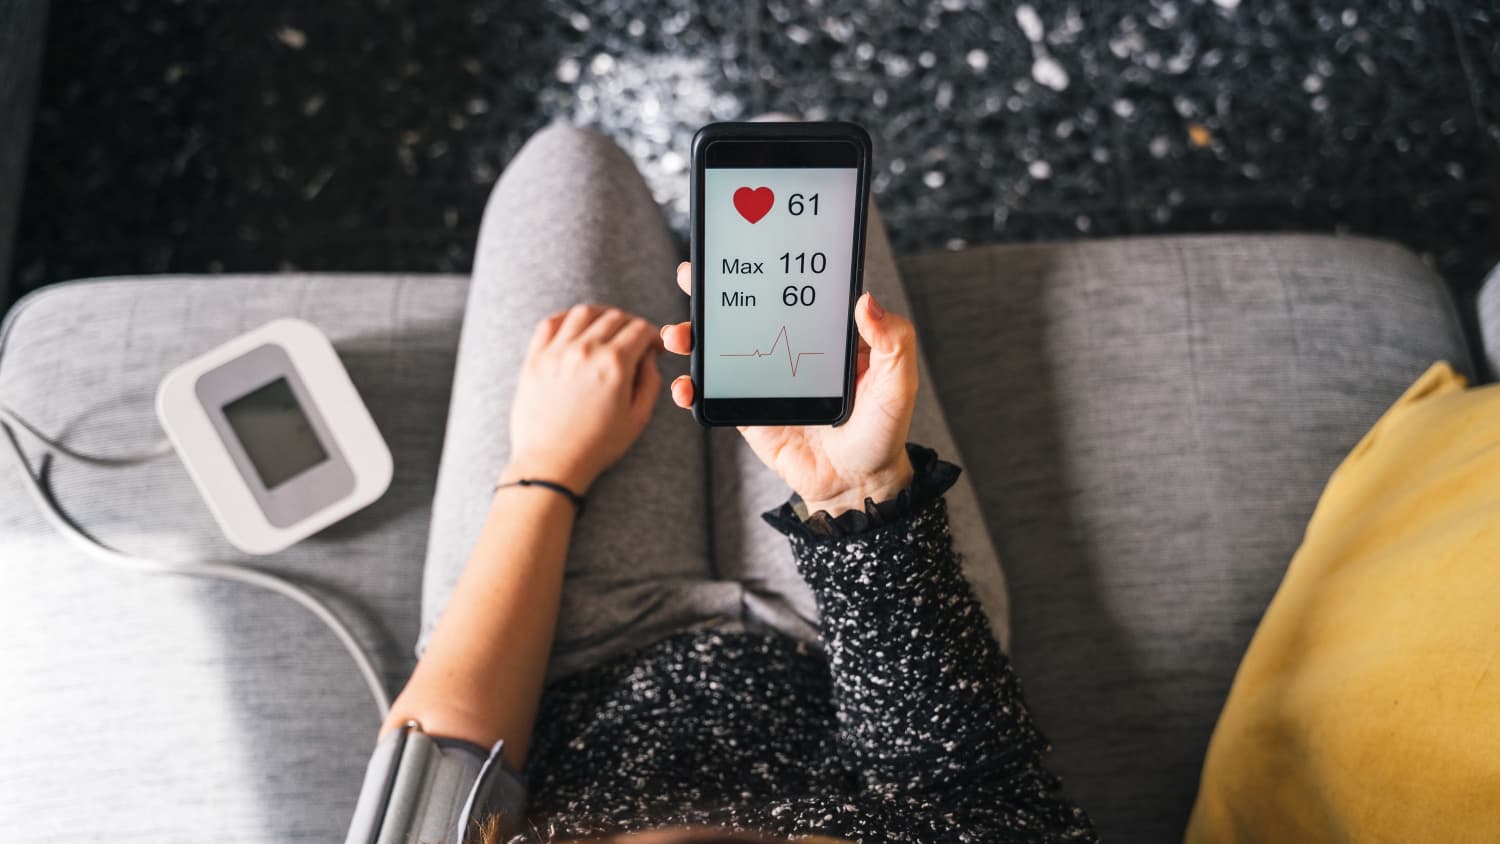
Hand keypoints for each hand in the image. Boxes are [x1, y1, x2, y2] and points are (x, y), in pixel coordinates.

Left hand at [506, 304, 662, 492]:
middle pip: (614, 317)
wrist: (551, 464)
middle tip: (634, 338)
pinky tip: (574, 326)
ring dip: (601, 315)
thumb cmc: (596, 446)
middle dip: (631, 324)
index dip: (653, 334)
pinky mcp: (535, 359)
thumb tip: (649, 357)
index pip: (640, 329)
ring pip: (584, 313)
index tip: (653, 345)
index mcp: (615, 365)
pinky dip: (566, 318)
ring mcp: (557, 352)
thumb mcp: (638, 418)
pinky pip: (550, 323)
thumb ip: (650, 381)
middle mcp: (586, 351)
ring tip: (606, 326)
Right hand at [661, 262, 916, 515]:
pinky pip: (711, 396)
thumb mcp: (897, 382)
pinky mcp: (745, 411)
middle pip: (742, 311)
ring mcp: (761, 379)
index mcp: (820, 333)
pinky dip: (690, 390)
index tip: (740, 247)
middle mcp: (786, 348)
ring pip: (717, 349)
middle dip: (710, 291)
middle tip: (691, 276)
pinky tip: (684, 387)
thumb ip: (892, 341)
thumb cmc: (881, 430)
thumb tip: (866, 300)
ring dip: (690, 336)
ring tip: (678, 334)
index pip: (788, 290)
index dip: (763, 267)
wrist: (857, 483)